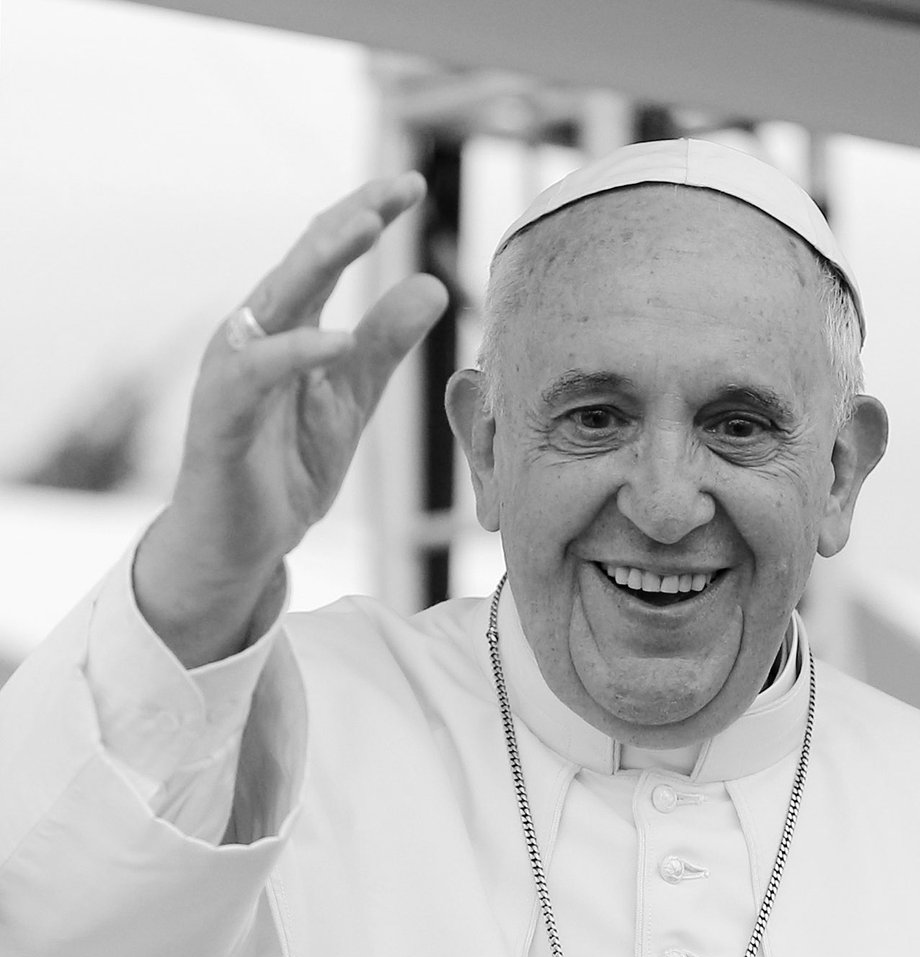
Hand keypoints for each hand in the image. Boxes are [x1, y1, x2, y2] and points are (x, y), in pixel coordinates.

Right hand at [135, 176, 448, 666]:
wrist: (243, 540)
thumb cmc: (287, 462)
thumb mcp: (351, 396)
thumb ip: (384, 342)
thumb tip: (431, 285)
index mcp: (288, 324)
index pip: (327, 253)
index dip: (366, 214)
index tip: (412, 185)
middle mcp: (255, 333)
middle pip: (302, 260)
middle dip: (349, 219)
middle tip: (398, 187)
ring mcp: (233, 371)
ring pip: (273, 301)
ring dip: (317, 261)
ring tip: (365, 229)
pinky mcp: (220, 416)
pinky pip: (255, 376)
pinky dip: (294, 355)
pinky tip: (336, 341)